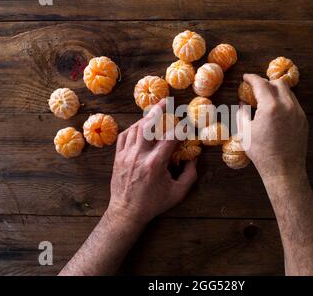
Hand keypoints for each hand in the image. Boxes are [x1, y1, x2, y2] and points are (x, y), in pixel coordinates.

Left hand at [108, 100, 197, 224]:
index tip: (187, 124)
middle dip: (158, 111)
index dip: (180, 128)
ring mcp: (126, 155)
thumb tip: (194, 158)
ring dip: (146, 119)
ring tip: (155, 113)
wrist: (126, 212)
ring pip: (135, 128)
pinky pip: (124, 135)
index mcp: (155, 163)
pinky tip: (140, 127)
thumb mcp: (178, 193)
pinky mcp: (118, 157)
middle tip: (166, 101)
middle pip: (148, 125)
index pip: (170, 138)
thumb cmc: (153, 203)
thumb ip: (190, 174)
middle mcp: (139, 155)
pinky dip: (133, 128)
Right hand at [237, 74, 307, 178]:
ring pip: (288, 92)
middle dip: (266, 82)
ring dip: (276, 91)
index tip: (245, 78)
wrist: (284, 169)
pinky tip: (276, 112)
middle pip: (278, 83)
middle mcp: (287, 105)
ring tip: (266, 100)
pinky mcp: (303, 121)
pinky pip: (294, 104)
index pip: (261, 83)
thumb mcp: (245, 132)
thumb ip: (242, 113)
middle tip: (256, 89)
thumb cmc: (261, 152)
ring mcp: (298, 113)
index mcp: (271, 106)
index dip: (251, 78)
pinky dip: (284, 102)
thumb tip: (242, 102)